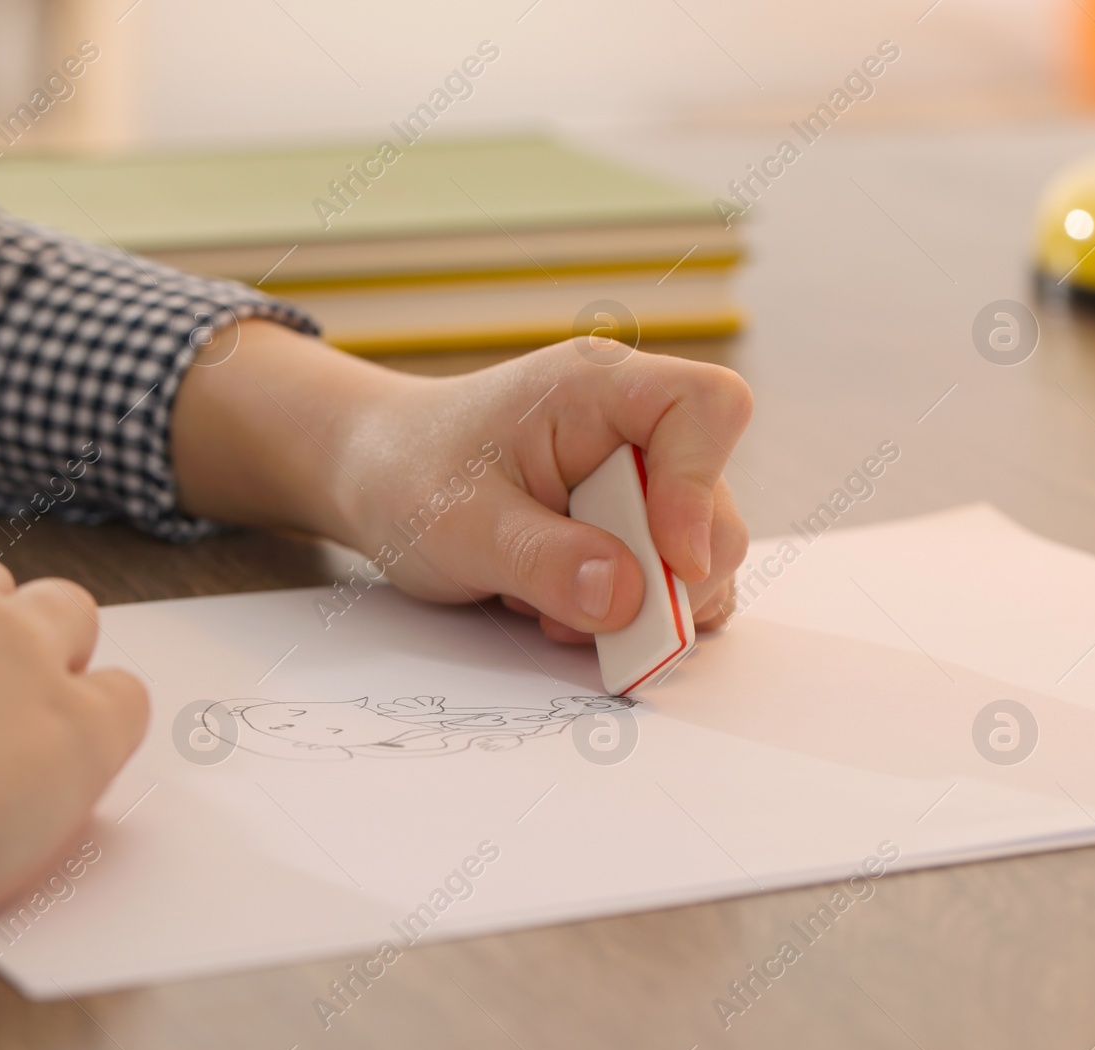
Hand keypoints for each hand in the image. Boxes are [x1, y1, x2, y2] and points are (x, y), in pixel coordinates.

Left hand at [336, 339, 750, 641]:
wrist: (377, 475)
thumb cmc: (409, 473)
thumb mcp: (459, 524)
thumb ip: (541, 559)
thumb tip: (626, 597)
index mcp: (596, 388)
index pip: (707, 407)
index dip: (701, 487)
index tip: (667, 562)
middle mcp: (632, 426)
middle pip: (716, 502)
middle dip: (666, 578)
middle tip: (591, 617)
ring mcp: (636, 478)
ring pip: (699, 555)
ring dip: (640, 605)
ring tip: (552, 610)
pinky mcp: (630, 526)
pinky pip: (667, 582)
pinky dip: (627, 614)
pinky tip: (562, 611)